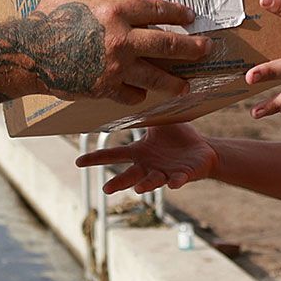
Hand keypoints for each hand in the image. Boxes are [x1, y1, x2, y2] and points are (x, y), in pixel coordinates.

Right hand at [32, 0, 207, 101]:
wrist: (26, 53)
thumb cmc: (46, 16)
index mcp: (116, 10)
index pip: (158, 9)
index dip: (178, 12)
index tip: (191, 16)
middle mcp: (121, 39)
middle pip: (168, 44)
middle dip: (192, 47)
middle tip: (206, 48)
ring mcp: (115, 67)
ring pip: (156, 76)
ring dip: (174, 81)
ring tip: (185, 85)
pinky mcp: (104, 88)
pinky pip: (131, 94)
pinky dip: (138, 94)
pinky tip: (142, 92)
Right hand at [75, 122, 218, 194]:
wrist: (202, 151)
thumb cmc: (179, 137)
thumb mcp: (160, 122)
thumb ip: (147, 112)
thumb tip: (132, 90)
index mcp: (140, 152)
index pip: (114, 155)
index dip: (96, 159)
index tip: (78, 162)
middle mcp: (148, 166)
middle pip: (129, 176)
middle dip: (118, 183)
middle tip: (106, 189)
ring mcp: (164, 173)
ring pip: (151, 181)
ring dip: (146, 185)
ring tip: (139, 190)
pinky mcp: (181, 177)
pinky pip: (177, 180)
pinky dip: (176, 181)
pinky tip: (174, 183)